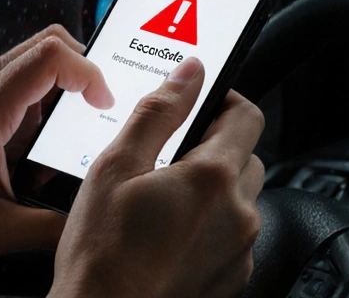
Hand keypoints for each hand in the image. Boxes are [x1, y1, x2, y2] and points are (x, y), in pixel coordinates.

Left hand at [0, 25, 113, 274]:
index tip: (106, 105)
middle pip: (44, 45)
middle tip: (104, 108)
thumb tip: (97, 217)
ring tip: (81, 127)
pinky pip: (14, 84)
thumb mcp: (0, 230)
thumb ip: (55, 225)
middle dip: (83, 69)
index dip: (89, 72)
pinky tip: (48, 143)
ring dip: (62, 86)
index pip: (50, 56)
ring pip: (29, 63)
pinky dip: (41, 101)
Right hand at [50, 57, 264, 297]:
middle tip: (166, 154)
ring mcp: (240, 250)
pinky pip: (231, 236)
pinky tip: (166, 233)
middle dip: (212, 146)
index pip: (246, 115)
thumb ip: (158, 112)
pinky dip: (208, 225)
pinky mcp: (232, 277)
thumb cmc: (103, 251)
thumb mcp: (116, 166)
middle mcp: (239, 213)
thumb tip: (189, 72)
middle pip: (244, 157)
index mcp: (213, 177)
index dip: (221, 99)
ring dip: (211, 188)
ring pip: (238, 198)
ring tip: (160, 198)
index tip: (195, 101)